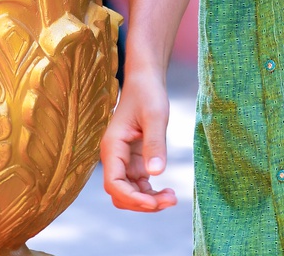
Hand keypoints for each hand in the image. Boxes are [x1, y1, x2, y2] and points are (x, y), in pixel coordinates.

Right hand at [101, 67, 177, 212]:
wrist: (146, 80)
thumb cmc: (148, 93)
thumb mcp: (156, 116)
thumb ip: (155, 143)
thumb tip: (156, 173)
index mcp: (112, 147)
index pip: (114, 184)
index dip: (132, 198)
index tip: (154, 202)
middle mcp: (114, 157)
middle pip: (120, 194)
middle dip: (142, 203)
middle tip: (170, 200)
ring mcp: (124, 161)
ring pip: (129, 193)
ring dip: (148, 201)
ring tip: (171, 197)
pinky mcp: (134, 161)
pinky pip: (138, 186)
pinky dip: (150, 193)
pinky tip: (167, 192)